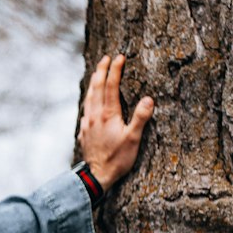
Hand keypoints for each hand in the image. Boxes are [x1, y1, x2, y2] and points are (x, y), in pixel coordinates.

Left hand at [78, 53, 153, 191]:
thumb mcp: (133, 140)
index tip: (119, 57)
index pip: (111, 86)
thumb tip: (149, 99)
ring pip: (88, 97)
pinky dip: (88, 98)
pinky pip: (85, 109)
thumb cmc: (117, 159)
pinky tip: (90, 100)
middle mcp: (94, 116)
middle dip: (101, 71)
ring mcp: (86, 124)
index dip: (115, 70)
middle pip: (96, 88)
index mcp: (108, 115)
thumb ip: (140, 118)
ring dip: (93, 83)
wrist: (96, 176)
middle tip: (106, 58)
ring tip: (96, 73)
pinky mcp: (83, 132)